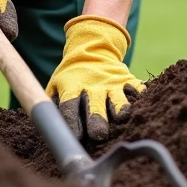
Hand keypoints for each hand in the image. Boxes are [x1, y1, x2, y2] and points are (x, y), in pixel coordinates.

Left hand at [45, 14, 143, 142]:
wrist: (93, 49)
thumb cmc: (72, 76)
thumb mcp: (56, 85)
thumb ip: (51, 105)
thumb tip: (47, 130)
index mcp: (72, 88)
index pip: (69, 107)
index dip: (72, 123)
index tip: (76, 138)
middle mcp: (93, 87)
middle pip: (95, 108)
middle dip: (97, 122)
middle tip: (99, 135)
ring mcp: (112, 83)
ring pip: (119, 101)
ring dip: (120, 110)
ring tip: (120, 118)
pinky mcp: (128, 80)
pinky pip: (138, 91)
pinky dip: (139, 100)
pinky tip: (139, 107)